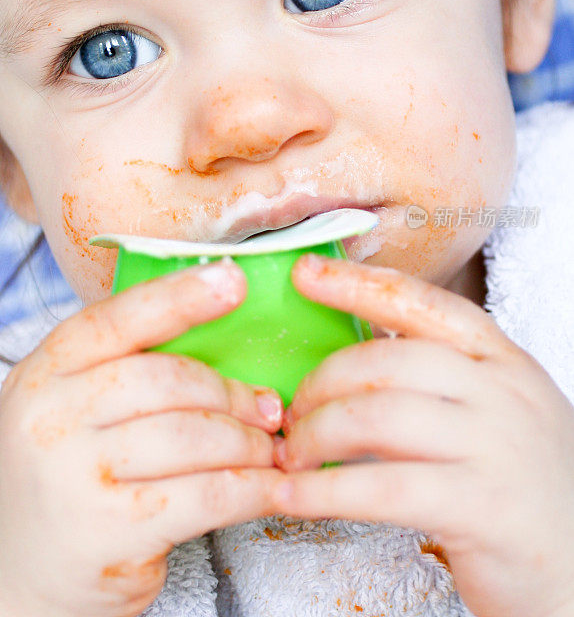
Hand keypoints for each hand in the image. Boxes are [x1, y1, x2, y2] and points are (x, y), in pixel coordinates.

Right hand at [0, 260, 284, 616]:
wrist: (18, 571)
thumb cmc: (69, 475)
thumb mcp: (75, 410)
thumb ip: (130, 374)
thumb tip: (234, 363)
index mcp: (46, 371)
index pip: (118, 319)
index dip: (181, 296)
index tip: (234, 280)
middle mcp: (52, 416)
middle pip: (168, 380)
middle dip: (231, 393)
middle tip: (267, 408)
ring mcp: (76, 475)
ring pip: (193, 436)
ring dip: (248, 442)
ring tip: (268, 450)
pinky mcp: (110, 531)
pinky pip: (206, 495)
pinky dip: (251, 488)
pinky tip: (269, 488)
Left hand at [272, 253, 573, 616]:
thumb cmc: (522, 484)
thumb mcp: (497, 411)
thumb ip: (440, 382)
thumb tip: (349, 368)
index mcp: (501, 360)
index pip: (420, 303)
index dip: (357, 284)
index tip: (306, 273)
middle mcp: (502, 392)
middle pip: (386, 360)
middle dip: (321, 382)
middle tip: (290, 412)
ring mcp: (496, 446)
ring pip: (377, 417)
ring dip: (315, 434)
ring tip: (291, 456)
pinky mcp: (482, 507)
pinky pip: (382, 488)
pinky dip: (324, 493)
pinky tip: (294, 498)